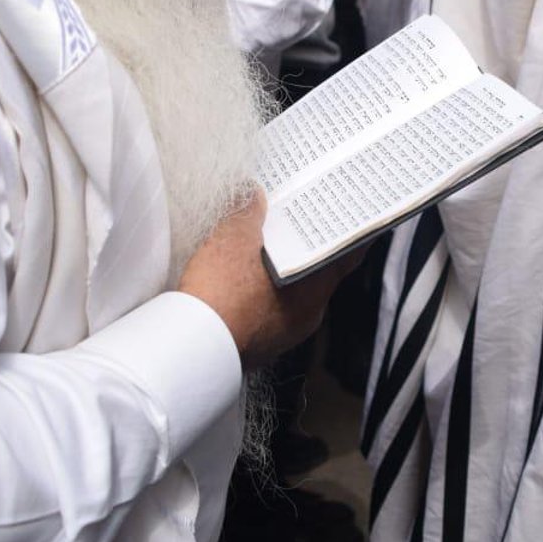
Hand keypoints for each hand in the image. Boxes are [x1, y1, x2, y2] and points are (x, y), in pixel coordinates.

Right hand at [176, 189, 351, 367]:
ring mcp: (286, 333)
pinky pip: (271, 313)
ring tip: (265, 249)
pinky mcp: (261, 346)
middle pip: (320, 272)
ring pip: (295, 295)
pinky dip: (264, 296)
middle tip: (300, 223)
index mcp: (316, 284)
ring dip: (285, 274)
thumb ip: (247, 211)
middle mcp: (309, 312)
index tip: (348, 215)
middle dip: (310, 248)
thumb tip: (253, 195)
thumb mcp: (232, 237)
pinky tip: (243, 283)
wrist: (193, 347)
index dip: (350, 231)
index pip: (349, 252)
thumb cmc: (222, 293)